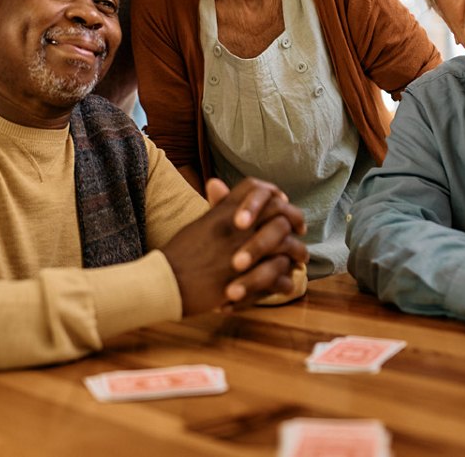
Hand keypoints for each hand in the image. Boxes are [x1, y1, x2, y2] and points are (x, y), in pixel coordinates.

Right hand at [161, 178, 307, 314]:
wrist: (164, 283)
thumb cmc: (179, 254)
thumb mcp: (198, 223)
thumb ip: (217, 206)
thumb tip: (218, 182)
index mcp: (225, 212)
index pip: (258, 190)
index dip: (274, 195)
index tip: (282, 204)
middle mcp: (237, 228)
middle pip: (280, 213)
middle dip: (296, 221)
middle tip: (300, 230)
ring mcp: (243, 252)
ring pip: (287, 246)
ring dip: (297, 253)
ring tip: (299, 260)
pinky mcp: (246, 280)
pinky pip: (280, 277)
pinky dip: (285, 281)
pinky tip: (285, 282)